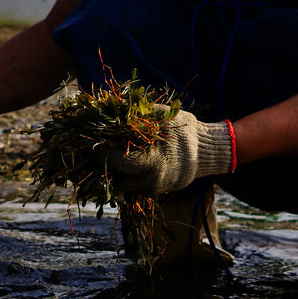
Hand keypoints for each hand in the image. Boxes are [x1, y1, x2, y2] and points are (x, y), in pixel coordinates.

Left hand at [108, 107, 234, 195]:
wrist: (205, 152)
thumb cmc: (183, 130)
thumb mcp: (161, 116)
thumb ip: (135, 113)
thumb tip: (108, 105)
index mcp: (150, 162)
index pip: (114, 160)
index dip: (99, 150)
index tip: (92, 140)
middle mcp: (148, 181)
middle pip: (112, 176)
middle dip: (103, 163)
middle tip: (96, 149)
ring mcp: (151, 190)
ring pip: (120, 184)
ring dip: (113, 170)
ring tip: (111, 153)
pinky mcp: (153, 193)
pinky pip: (131, 186)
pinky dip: (125, 175)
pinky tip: (125, 160)